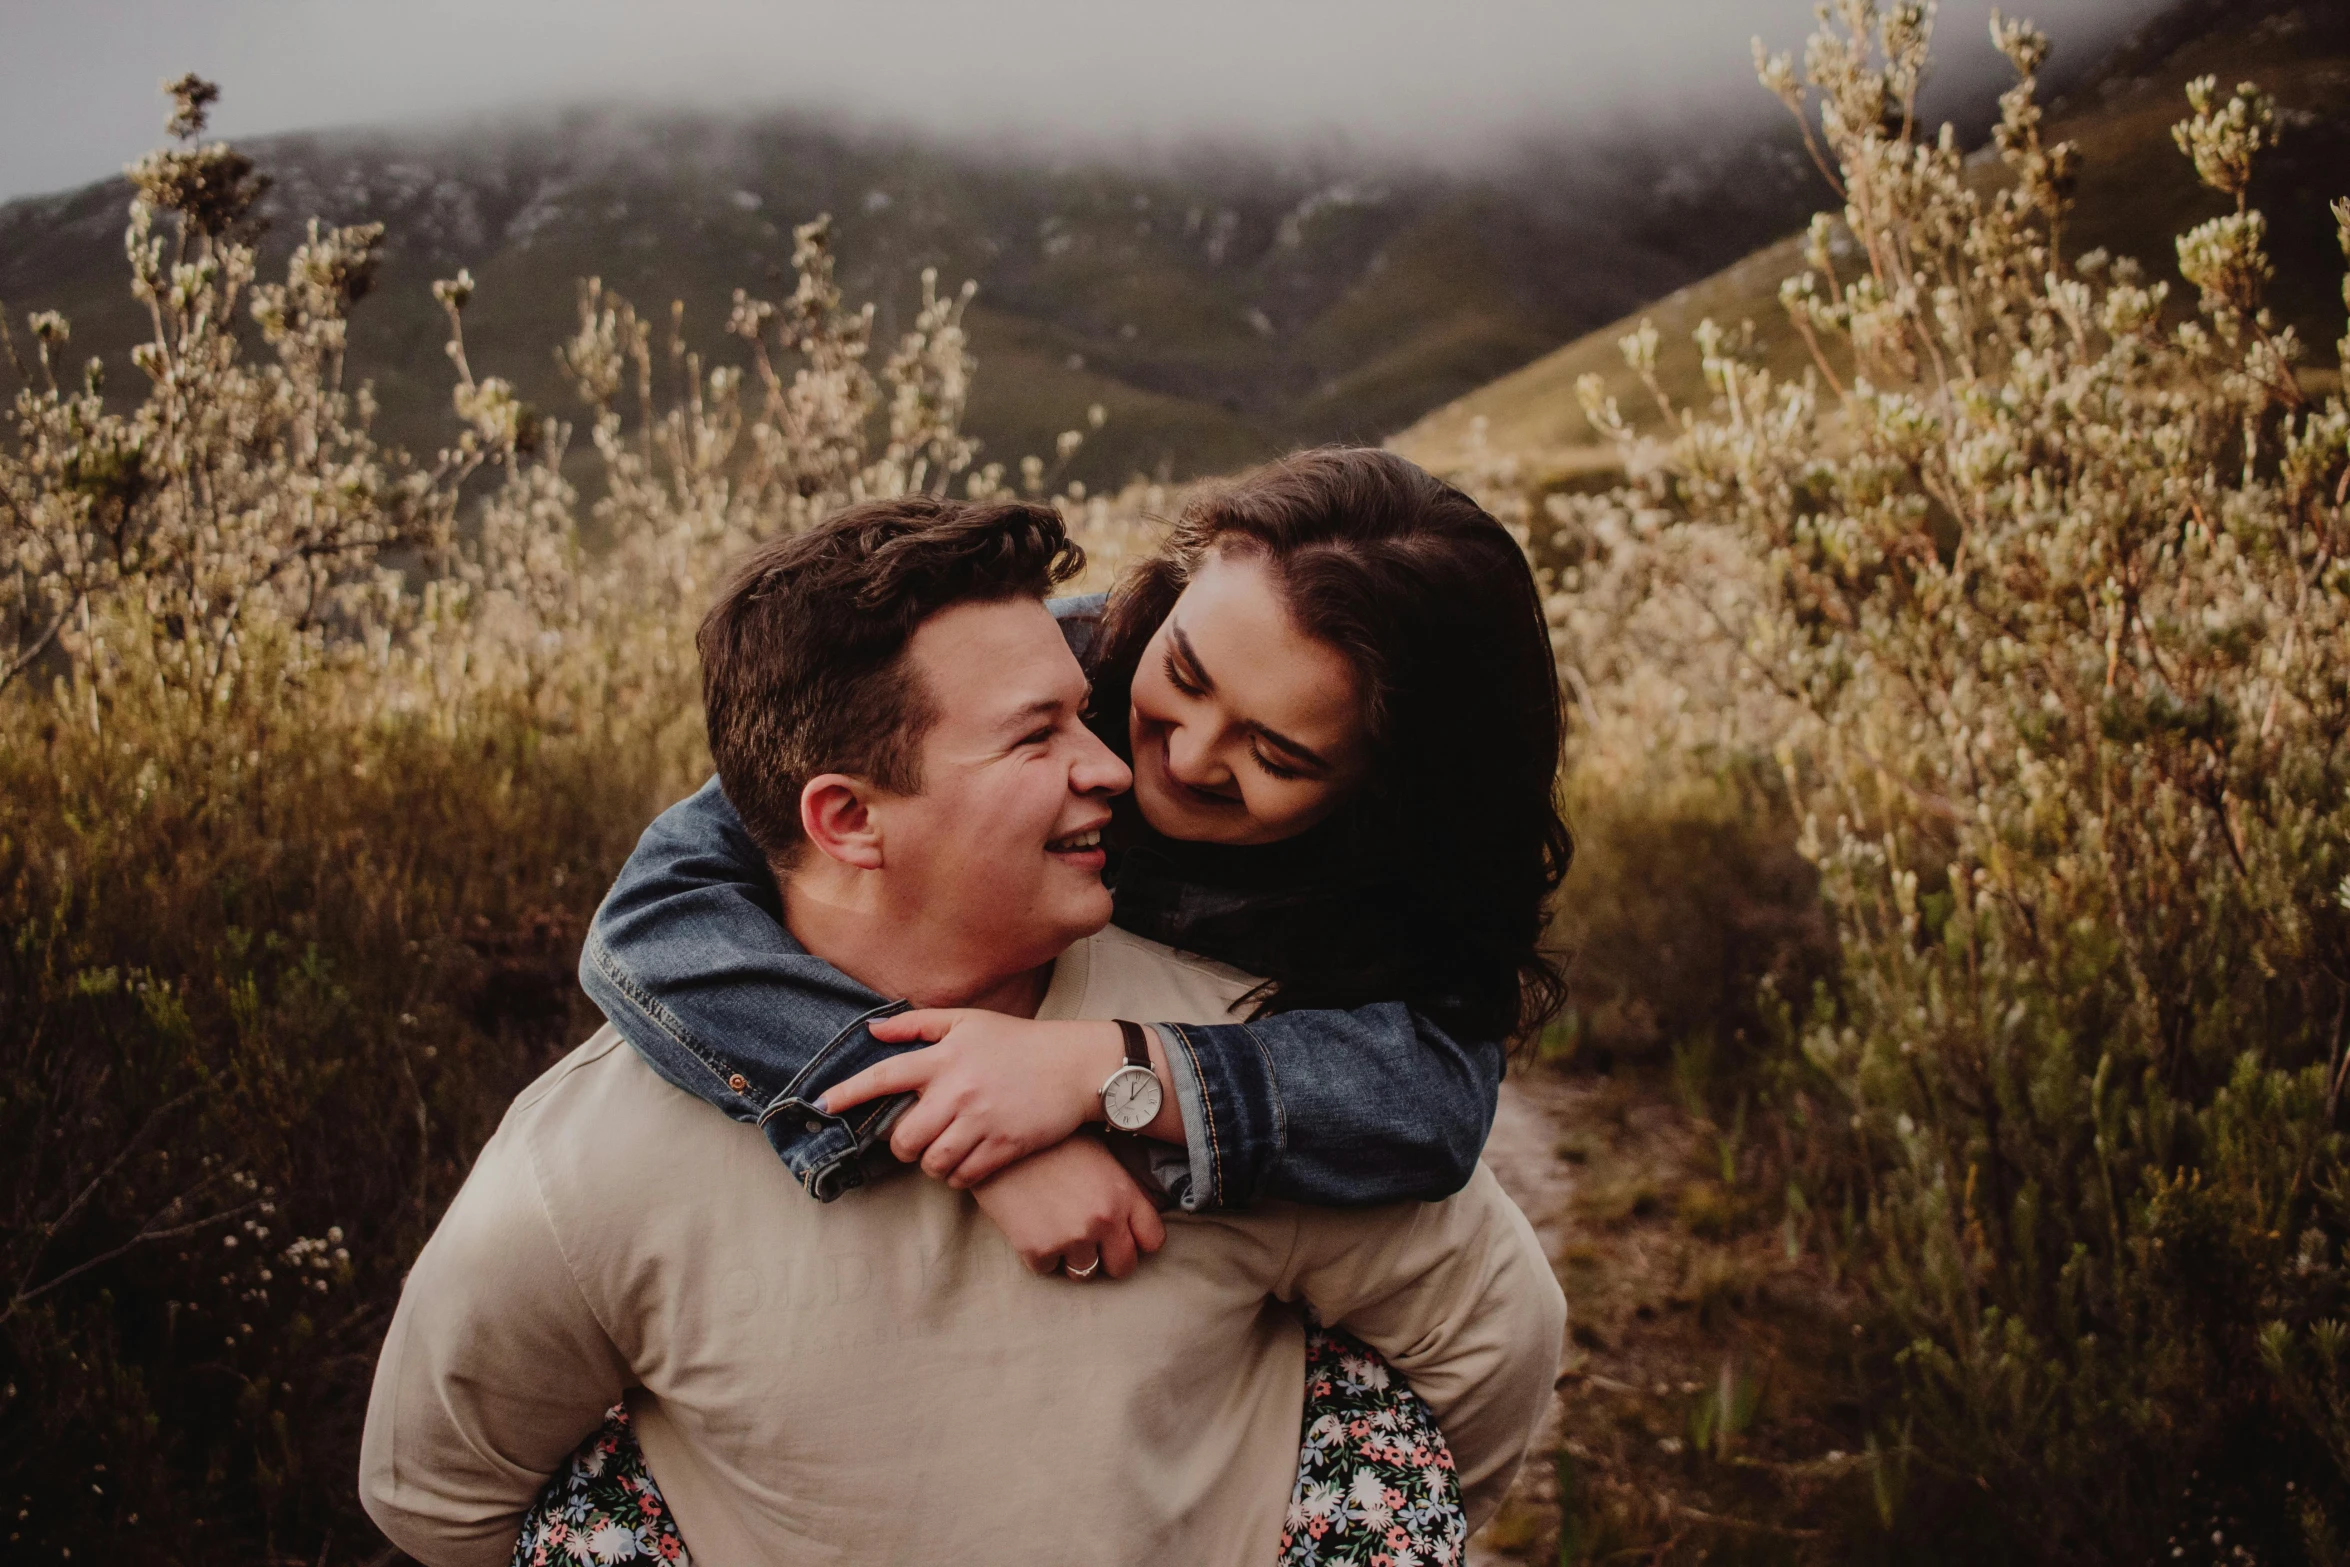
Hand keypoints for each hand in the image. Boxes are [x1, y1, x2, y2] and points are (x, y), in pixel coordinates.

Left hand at [823, 1011, 1122, 1187]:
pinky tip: (968, 1160)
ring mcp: (982, 1121)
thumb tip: (874, 1032)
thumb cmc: (1019, 1042)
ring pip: (933, 1163)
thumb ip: (920, 1025)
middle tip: (917, 1138)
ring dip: (932, 1164)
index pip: (885, 1076)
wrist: (1076, 1066)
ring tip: (945, 1150)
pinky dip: (958, 1176)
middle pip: (904, 1138)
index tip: (823, 1105)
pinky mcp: (1004, 1146)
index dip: (849, 1093)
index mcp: (945, 1058)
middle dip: (904, 1146)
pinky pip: (964, 1177)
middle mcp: (958, 1091)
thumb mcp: (970, 1022)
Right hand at [970, 1135, 1166, 1278]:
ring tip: (1056, 1227)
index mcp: (1123, 1195)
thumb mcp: (1098, 1156)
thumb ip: (1121, 1190)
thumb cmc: (1049, 1141)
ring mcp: (1071, 1238)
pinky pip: (1047, 1270)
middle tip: (1090, 1241)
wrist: (998, 1138)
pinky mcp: (1037, 1250)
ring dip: (1072, 1256)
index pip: (1153, 1240)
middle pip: (1123, 1266)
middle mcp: (1103, 1220)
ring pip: (1084, 1273)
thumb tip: (1137, 1213)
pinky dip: (1039, 1254)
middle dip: (1108, 1257)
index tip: (1123, 1235)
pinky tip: (1031, 1224)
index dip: (1137, 1239)